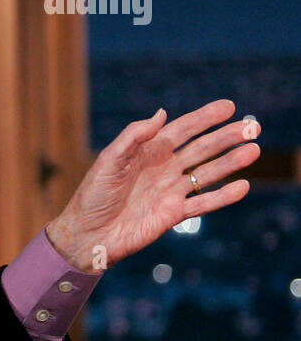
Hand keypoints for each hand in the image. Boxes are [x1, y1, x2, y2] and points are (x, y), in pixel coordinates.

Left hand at [45, 99, 260, 271]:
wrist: (87, 234)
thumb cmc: (92, 195)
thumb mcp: (109, 161)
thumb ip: (133, 137)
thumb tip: (162, 114)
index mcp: (147, 152)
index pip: (182, 129)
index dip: (204, 118)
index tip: (228, 106)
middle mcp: (163, 168)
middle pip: (201, 148)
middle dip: (226, 137)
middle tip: (252, 127)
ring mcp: (170, 191)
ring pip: (208, 173)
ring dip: (231, 162)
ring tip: (254, 150)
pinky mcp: (173, 214)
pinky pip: (204, 204)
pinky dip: (223, 196)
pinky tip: (243, 186)